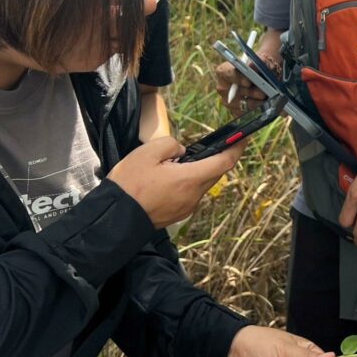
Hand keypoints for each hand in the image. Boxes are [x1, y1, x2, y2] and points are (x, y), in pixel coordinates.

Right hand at [107, 136, 242, 227]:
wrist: (113, 218)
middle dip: (214, 158)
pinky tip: (167, 178)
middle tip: (203, 146)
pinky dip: (186, 183)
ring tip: (174, 163)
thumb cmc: (129, 185)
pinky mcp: (177, 214)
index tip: (243, 138)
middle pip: (214, 173)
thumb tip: (182, 152)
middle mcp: (194, 196)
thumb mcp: (147, 152)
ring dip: (197, 171)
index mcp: (190, 179)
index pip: (224, 162)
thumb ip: (171, 145)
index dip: (237, 148)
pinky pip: (190, 194)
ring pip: (201, 184)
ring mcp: (186, 207)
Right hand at [215, 61, 266, 114]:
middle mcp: (223, 87)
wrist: (265, 78)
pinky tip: (266, 108)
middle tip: (263, 93)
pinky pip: (244, 114)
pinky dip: (255, 111)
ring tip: (267, 101)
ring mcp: (228, 101)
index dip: (236, 77)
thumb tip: (252, 66)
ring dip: (254, 103)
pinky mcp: (236, 111)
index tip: (248, 82)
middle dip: (250, 92)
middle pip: (234, 91)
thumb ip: (257, 63)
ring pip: (239, 105)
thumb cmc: (260, 68)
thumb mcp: (262, 63)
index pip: (224, 72)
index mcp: (224, 71)